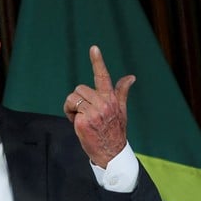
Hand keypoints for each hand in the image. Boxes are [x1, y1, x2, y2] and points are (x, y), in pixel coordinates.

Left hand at [63, 45, 134, 167]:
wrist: (111, 152)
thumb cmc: (114, 130)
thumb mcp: (121, 110)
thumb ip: (122, 91)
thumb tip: (130, 77)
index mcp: (112, 98)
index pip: (104, 76)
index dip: (98, 61)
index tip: (94, 48)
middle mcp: (104, 103)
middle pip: (79, 89)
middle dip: (78, 100)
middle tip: (84, 113)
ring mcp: (94, 112)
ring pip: (73, 98)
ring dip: (72, 108)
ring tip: (81, 119)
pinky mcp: (83, 121)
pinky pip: (69, 109)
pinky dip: (70, 116)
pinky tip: (79, 126)